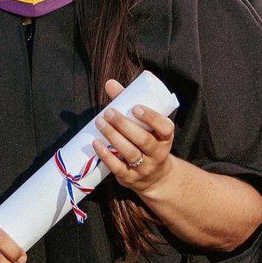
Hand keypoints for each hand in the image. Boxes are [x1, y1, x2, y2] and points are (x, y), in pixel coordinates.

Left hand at [92, 78, 175, 195]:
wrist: (156, 177)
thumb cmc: (147, 139)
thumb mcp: (146, 125)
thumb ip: (129, 102)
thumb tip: (110, 83)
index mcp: (165, 138)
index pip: (165, 128)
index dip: (152, 118)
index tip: (135, 107)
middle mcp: (158, 154)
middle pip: (143, 140)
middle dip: (124, 125)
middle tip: (109, 112)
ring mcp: (145, 168)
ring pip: (130, 153)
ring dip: (113, 136)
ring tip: (100, 122)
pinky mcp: (131, 179)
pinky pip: (118, 168)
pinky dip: (106, 155)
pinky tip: (96, 143)